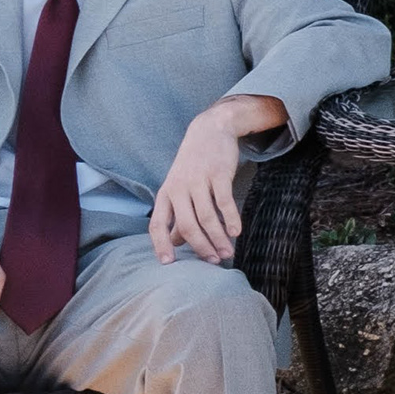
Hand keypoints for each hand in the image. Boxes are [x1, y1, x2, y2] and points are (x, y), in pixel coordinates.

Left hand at [149, 95, 283, 263]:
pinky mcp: (218, 174)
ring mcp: (198, 181)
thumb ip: (177, 214)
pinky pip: (225, 202)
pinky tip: (236, 232)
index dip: (161, 244)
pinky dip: (231, 219)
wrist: (210, 130)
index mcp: (165, 194)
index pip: (157, 225)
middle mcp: (178, 188)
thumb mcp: (179, 187)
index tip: (168, 263)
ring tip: (228, 252)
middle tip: (214, 261)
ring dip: (218, 238)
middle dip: (201, 247)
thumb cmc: (193, 164)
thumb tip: (175, 241)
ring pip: (207, 217)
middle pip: (187, 225)